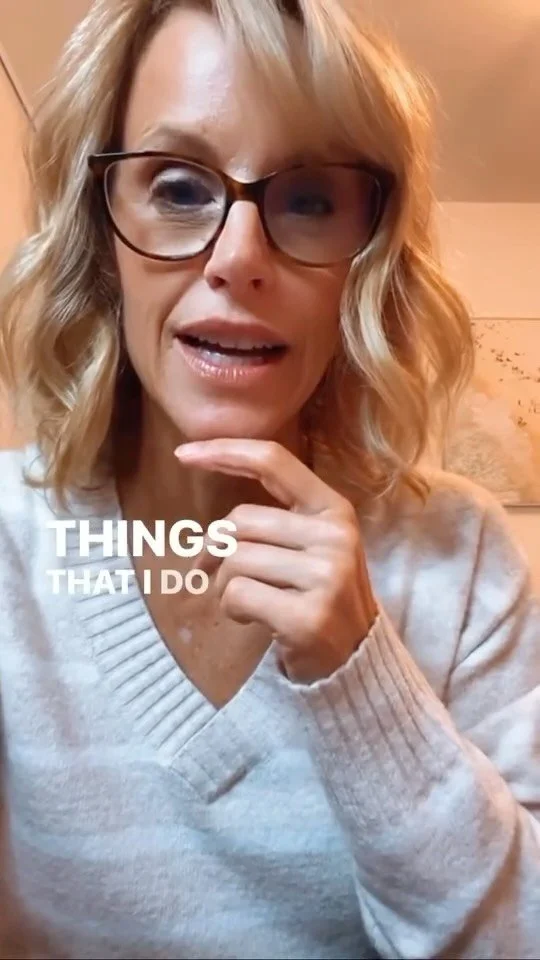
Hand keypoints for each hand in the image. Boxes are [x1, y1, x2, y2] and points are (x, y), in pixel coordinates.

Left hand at [174, 439, 378, 683]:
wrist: (354, 663)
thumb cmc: (318, 598)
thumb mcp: (313, 547)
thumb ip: (276, 519)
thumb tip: (210, 508)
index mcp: (335, 511)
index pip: (274, 462)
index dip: (225, 452)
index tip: (185, 454)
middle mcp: (335, 537)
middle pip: (240, 521)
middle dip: (214, 549)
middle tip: (209, 573)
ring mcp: (326, 576)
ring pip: (235, 559)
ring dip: (224, 585)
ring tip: (245, 602)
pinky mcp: (307, 616)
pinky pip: (238, 594)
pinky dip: (232, 608)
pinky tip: (252, 619)